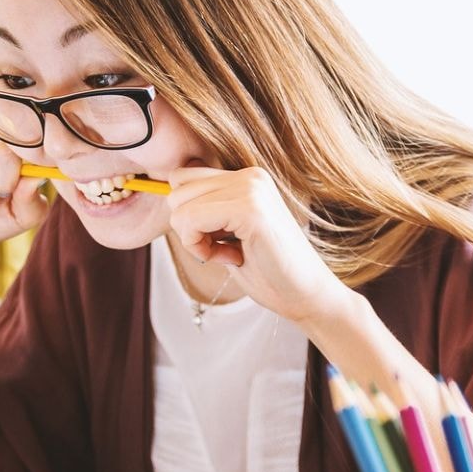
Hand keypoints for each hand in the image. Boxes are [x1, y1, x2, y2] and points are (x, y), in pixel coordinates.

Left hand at [166, 165, 351, 324]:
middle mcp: (250, 175)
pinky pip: (191, 220)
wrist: (306, 296)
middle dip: (188, 227)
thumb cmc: (267, 271)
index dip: (188, 215)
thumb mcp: (229, 232)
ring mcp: (252, 189)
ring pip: (179, 206)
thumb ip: (206, 210)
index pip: (183, 178)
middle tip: (222, 249)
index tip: (216, 240)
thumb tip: (166, 195)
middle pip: (176, 190)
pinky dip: (199, 247)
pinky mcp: (250, 209)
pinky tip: (230, 258)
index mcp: (247, 177)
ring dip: (194, 239)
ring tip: (229, 253)